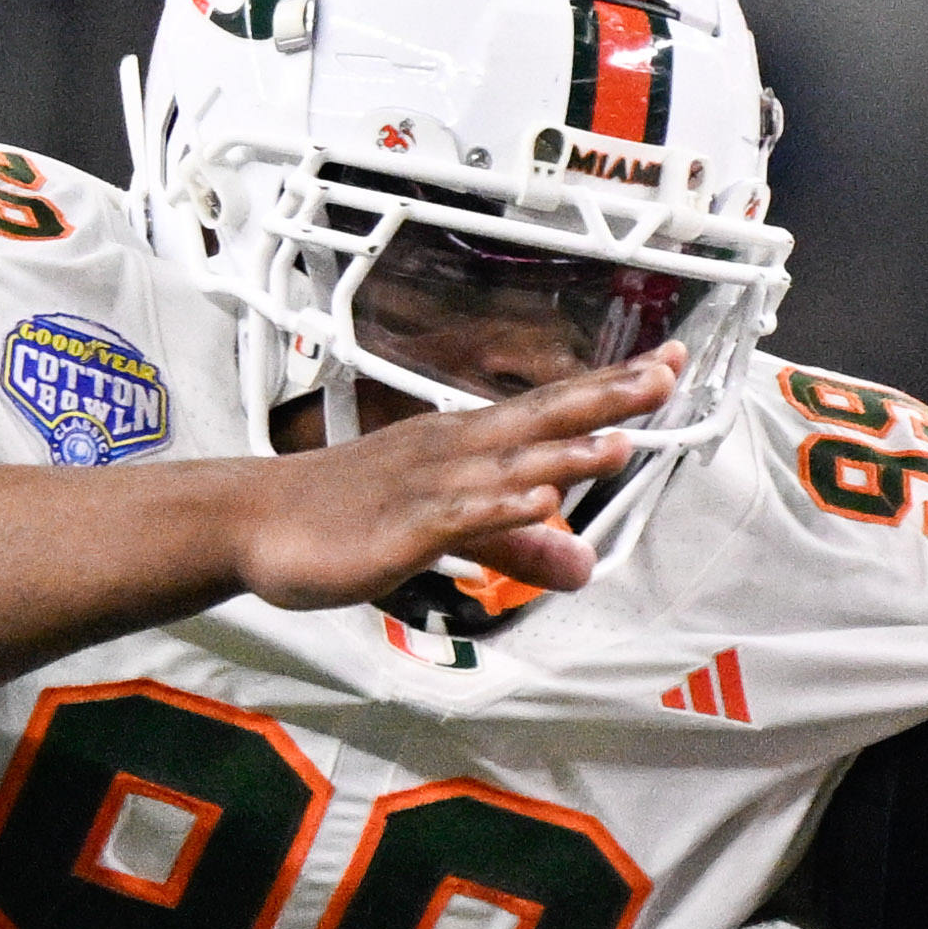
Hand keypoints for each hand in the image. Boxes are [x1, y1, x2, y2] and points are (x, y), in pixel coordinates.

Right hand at [225, 357, 673, 616]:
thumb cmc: (349, 518)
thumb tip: (582, 564)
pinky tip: (538, 499)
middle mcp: (454, 452)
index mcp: (466, 445)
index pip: (549, 408)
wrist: (258, 523)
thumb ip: (519, 549)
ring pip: (506, 465)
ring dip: (562, 451)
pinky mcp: (401, 528)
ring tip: (620, 440)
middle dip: (605, 397)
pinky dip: (501, 507)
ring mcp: (427, 486)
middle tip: (666, 375)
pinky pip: (459, 517)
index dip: (610, 387)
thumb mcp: (450, 537)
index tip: (669, 363)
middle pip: (541, 417)